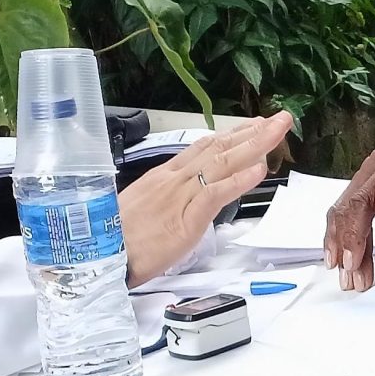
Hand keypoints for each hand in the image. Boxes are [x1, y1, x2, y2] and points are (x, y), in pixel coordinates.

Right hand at [118, 112, 290, 286]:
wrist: (95, 256)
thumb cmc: (114, 239)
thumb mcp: (141, 210)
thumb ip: (165, 199)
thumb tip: (182, 198)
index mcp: (163, 178)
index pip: (203, 148)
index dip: (231, 135)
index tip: (253, 125)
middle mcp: (173, 181)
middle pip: (218, 149)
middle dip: (251, 132)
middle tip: (278, 119)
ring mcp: (179, 198)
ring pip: (221, 164)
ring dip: (254, 146)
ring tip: (277, 132)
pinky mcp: (183, 221)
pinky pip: (214, 196)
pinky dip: (238, 181)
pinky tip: (258, 171)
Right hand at [321, 148, 374, 291]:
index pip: (361, 201)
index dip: (352, 233)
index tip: (352, 259)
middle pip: (347, 209)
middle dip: (344, 245)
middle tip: (348, 274)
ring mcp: (371, 178)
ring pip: (346, 215)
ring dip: (345, 247)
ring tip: (349, 275)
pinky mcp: (370, 192)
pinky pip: (354, 217)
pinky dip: (353, 241)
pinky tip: (353, 261)